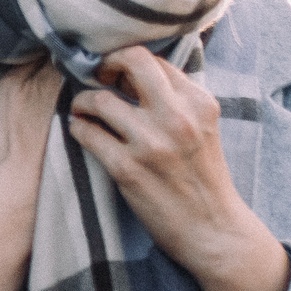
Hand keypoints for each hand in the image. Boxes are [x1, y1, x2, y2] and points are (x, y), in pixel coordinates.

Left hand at [68, 46, 289, 290]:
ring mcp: (151, 143)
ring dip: (82, 102)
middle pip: (131, 61)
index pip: (155, 60)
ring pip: (98, 100)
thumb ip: (177, 99)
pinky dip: (78, 128)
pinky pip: (87, 133)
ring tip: (83, 111)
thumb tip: (135, 72)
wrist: (212, 229)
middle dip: (105, 63)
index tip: (116, 74)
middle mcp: (177, 117)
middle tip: (96, 77)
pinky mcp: (128, 169)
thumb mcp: (203, 128)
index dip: (128, 62)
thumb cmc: (202, 177)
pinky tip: (82, 132)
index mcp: (199, 102)